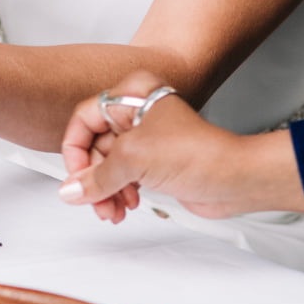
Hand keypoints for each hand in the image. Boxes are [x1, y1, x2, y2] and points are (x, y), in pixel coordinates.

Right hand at [58, 71, 302, 221]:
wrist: (234, 179)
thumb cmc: (198, 154)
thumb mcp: (134, 160)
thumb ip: (96, 177)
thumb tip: (70, 190)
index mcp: (131, 94)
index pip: (83, 119)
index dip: (75, 151)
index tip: (76, 177)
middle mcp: (136, 112)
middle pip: (94, 146)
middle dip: (94, 179)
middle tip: (96, 202)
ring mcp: (146, 138)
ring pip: (107, 165)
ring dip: (105, 191)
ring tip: (113, 210)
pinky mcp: (154, 161)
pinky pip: (122, 177)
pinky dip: (119, 194)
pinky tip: (126, 206)